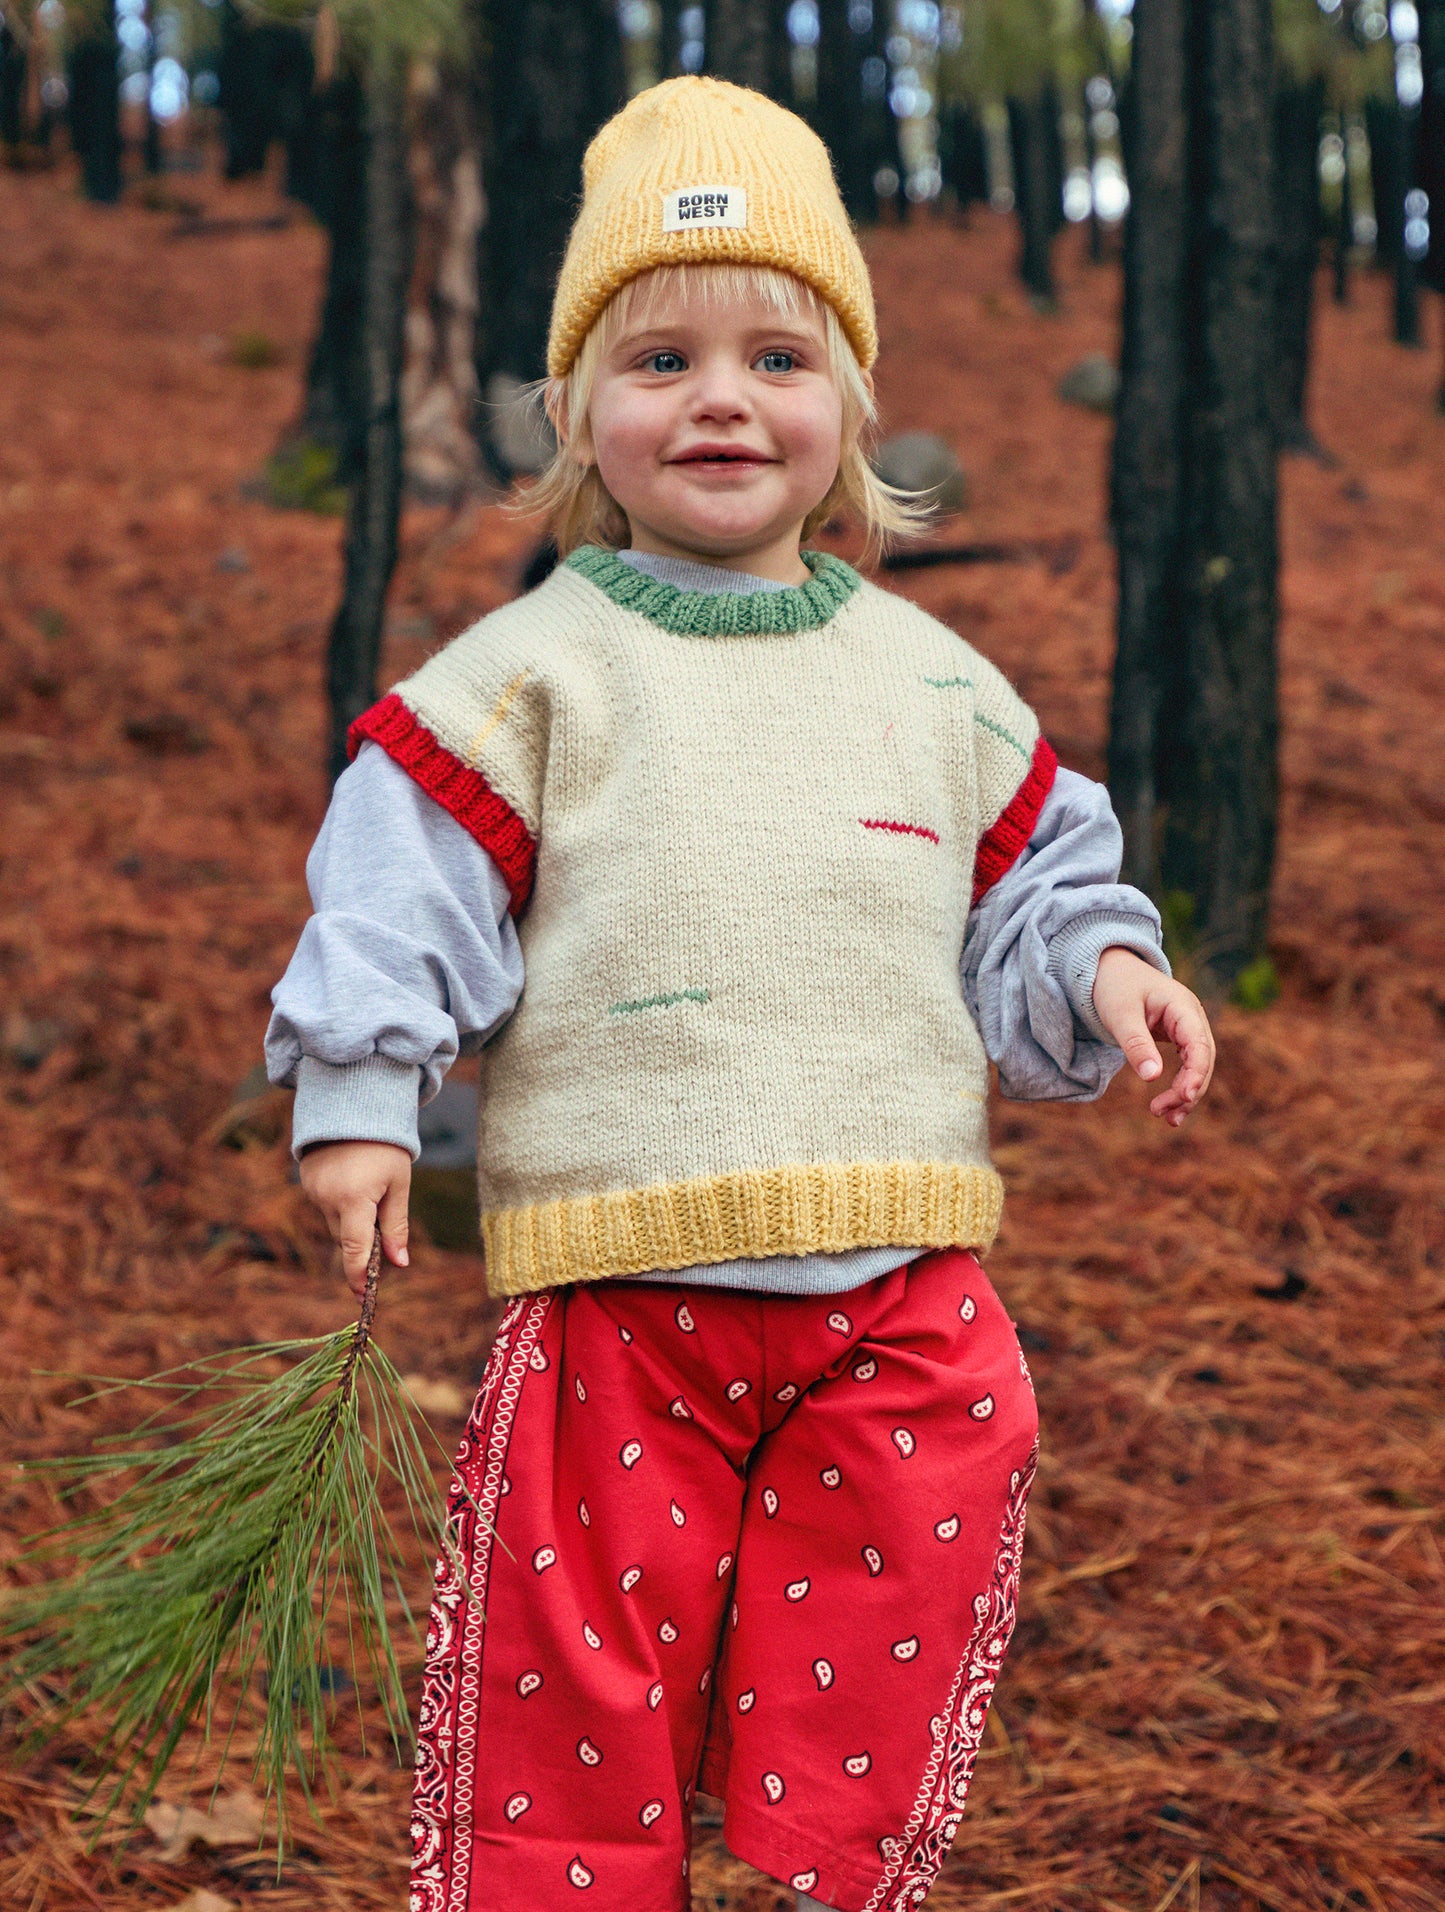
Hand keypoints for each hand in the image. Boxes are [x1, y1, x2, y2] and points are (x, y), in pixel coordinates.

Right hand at [299, 1140, 411, 1294]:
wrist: (354, 1104)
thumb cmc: (385, 1145)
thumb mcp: (398, 1184)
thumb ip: (396, 1225)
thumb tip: (399, 1264)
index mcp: (354, 1199)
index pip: (354, 1249)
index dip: (359, 1275)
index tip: (364, 1295)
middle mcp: (327, 1197)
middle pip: (346, 1237)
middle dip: (363, 1239)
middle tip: (384, 1222)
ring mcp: (312, 1188)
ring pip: (334, 1221)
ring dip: (351, 1218)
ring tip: (369, 1186)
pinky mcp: (305, 1179)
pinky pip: (324, 1203)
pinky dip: (339, 1201)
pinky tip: (353, 1177)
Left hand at [1091, 947, 1214, 1126]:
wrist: (1106, 970)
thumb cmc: (1113, 986)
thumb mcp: (1120, 1014)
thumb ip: (1136, 1044)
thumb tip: (1153, 1077)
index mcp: (1183, 1006)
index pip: (1199, 1045)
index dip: (1195, 1074)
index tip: (1182, 1097)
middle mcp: (1191, 1017)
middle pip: (1203, 1060)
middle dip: (1188, 1090)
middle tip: (1163, 1114)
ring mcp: (1186, 1027)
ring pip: (1197, 1066)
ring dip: (1186, 1093)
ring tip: (1168, 1120)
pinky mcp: (1177, 1037)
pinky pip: (1186, 1064)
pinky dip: (1180, 1085)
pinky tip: (1170, 1106)